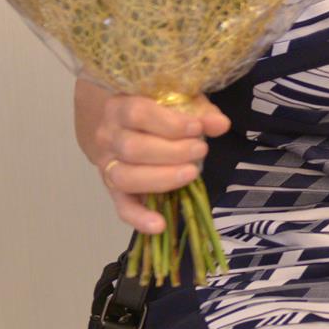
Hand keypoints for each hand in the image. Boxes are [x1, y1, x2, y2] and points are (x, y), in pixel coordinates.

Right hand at [76, 84, 229, 233]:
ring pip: (126, 177)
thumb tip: (220, 125)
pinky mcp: (114, 190)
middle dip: (172, 152)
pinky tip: (159, 225)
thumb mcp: (180, 103)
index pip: (138, 114)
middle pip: (133, 148)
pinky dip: (139, 219)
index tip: (196, 128)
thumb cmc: (159, 112)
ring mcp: (108, 165)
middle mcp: (108, 136)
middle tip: (201, 149)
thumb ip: (200, 112)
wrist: (129, 126)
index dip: (169, 123)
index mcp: (121, 107)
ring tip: (192, 173)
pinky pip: (122, 207)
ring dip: (162, 178)